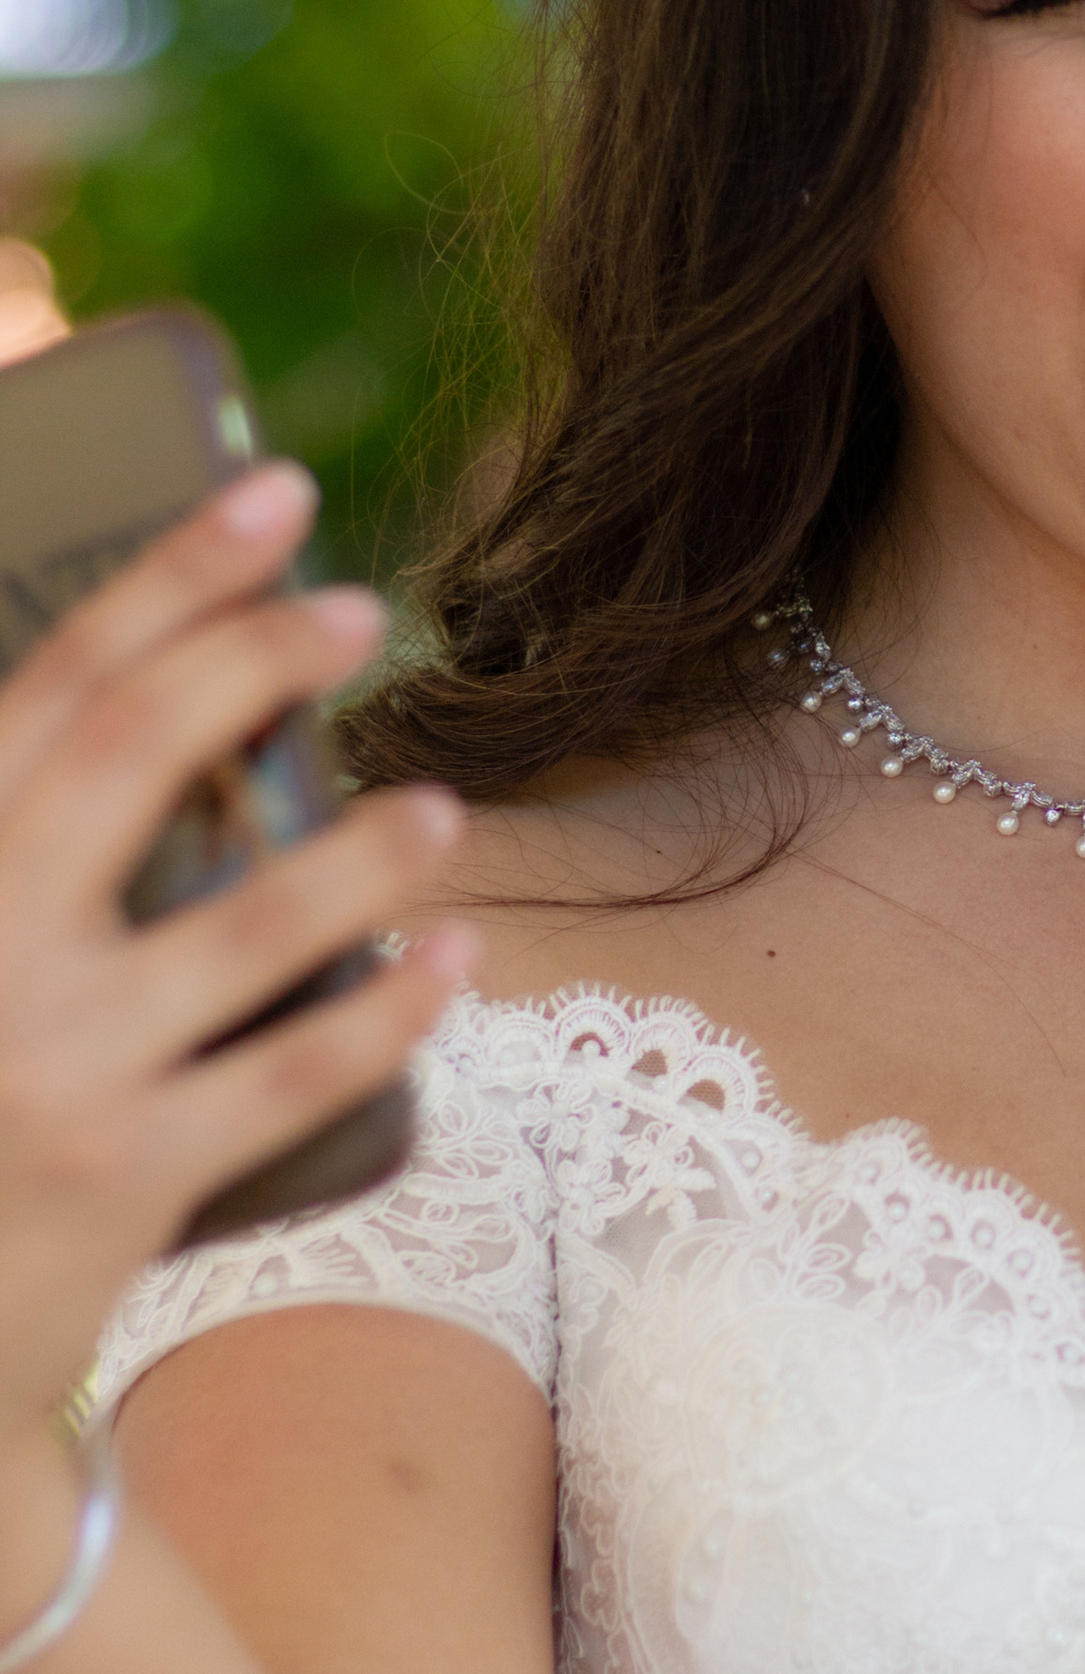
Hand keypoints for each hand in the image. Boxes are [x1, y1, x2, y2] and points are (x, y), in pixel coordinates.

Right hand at [0, 466, 470, 1480]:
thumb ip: (24, 814)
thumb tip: (128, 688)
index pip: (50, 684)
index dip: (168, 574)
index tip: (274, 494)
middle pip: (131, 757)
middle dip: (256, 660)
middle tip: (364, 609)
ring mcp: (49, 1068)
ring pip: (239, 928)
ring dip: (359, 854)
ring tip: (446, 807)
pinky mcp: (122, 1179)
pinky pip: (290, 1076)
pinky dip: (386, 1011)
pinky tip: (453, 956)